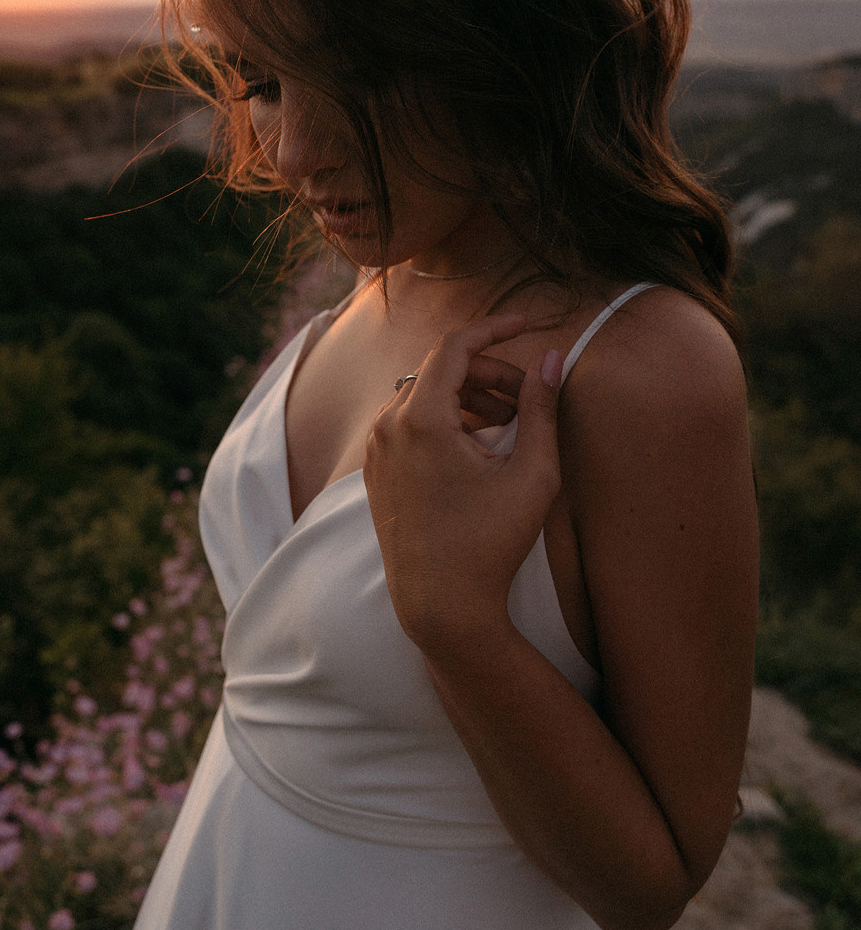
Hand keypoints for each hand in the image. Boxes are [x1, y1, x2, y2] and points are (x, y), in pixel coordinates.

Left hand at [363, 311, 563, 660]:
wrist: (440, 607)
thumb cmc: (489, 543)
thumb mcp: (531, 473)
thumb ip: (542, 409)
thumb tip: (554, 358)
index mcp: (419, 418)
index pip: (456, 346)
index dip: (496, 328)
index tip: (530, 322)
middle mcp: (387, 426)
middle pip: (442, 371)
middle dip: (490, 374)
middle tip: (530, 398)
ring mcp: (376, 450)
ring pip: (425, 396)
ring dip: (469, 398)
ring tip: (509, 426)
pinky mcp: (375, 471)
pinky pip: (410, 424)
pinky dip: (446, 421)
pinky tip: (480, 448)